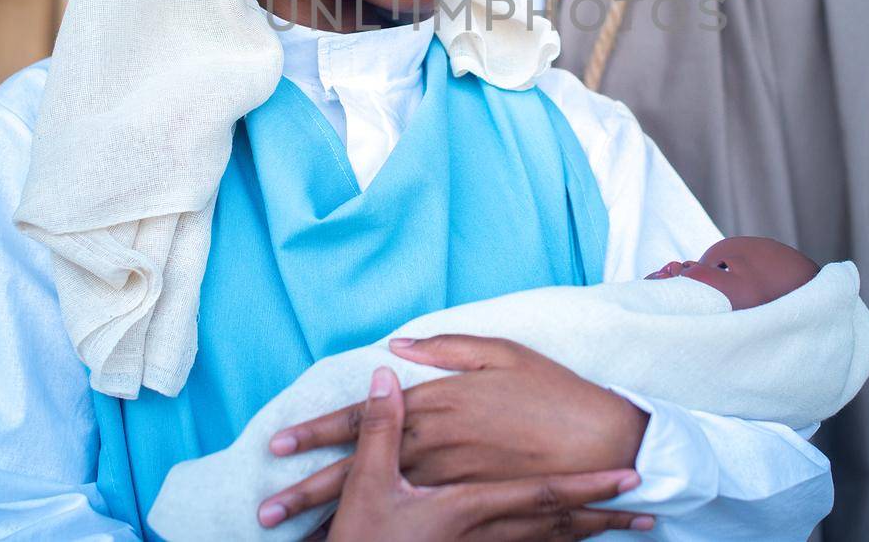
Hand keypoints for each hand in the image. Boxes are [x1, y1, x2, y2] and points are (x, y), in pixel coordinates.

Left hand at [261, 337, 650, 523]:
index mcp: (437, 404)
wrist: (601, 447)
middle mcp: (434, 446)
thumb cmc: (552, 394)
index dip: (318, 431)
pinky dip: (383, 538)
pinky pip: (412, 528)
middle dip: (309, 493)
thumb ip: (446, 349)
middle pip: (359, 471)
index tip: (278, 447)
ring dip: (337, 523)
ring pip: (380, 506)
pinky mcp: (467, 510)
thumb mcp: (501, 354)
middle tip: (267, 512)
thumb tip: (399, 346)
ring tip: (296, 540)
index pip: (364, 418)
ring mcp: (448, 483)